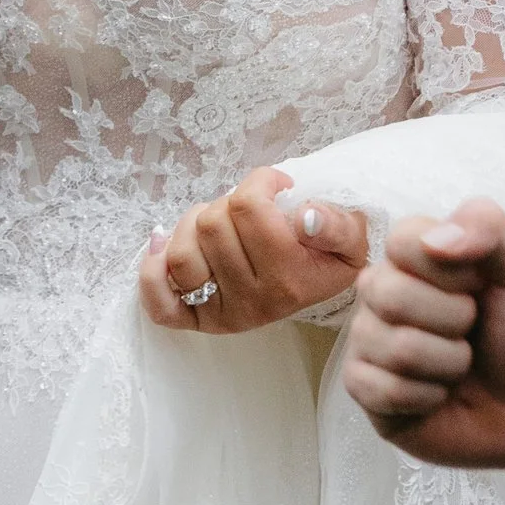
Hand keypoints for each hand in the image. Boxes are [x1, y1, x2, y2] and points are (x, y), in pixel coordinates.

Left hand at [140, 169, 367, 332]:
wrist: (318, 288)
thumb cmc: (328, 255)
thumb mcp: (353, 238)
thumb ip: (338, 225)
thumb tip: (304, 215)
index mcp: (289, 278)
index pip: (248, 206)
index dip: (260, 182)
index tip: (277, 187)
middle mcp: (253, 302)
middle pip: (212, 223)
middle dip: (228, 203)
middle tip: (248, 211)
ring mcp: (222, 315)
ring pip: (181, 252)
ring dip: (194, 224)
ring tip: (218, 223)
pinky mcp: (197, 322)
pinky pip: (159, 302)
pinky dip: (152, 270)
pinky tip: (163, 246)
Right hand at [343, 198, 504, 493]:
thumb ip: (489, 228)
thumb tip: (436, 240)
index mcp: (415, 256)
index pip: (401, 241)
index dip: (450, 271)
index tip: (479, 286)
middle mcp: (382, 293)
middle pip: (389, 295)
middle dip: (454, 321)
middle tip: (473, 330)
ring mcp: (369, 341)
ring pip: (395, 349)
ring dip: (448, 363)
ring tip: (462, 365)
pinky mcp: (367, 390)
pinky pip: (382, 391)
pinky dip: (428, 398)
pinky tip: (441, 395)